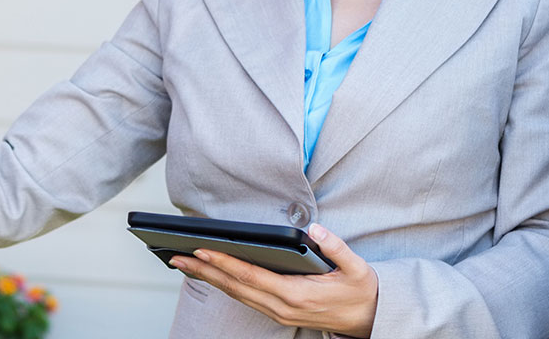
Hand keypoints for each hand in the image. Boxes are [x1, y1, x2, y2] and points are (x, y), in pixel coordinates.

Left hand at [170, 224, 378, 335]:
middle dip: (204, 271)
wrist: (370, 319)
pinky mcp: (279, 314)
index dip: (225, 264)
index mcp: (298, 294)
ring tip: (185, 263)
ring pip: (237, 296)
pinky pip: (245, 300)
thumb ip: (336, 247)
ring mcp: (279, 314)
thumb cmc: (361, 291)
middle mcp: (283, 307)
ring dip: (210, 280)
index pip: (253, 277)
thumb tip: (316, 228)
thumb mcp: (358, 268)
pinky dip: (225, 286)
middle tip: (177, 255)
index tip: (203, 251)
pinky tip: (212, 276)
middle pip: (236, 288)